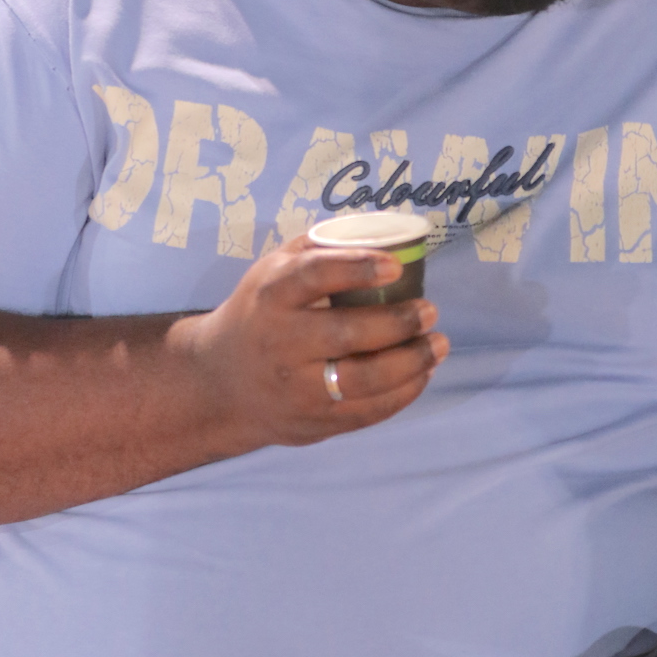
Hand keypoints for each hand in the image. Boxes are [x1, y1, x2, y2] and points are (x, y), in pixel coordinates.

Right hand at [175, 236, 448, 448]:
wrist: (219, 382)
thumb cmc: (262, 312)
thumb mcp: (273, 270)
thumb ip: (319, 250)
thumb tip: (383, 234)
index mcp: (272, 296)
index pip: (314, 276)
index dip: (357, 268)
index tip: (395, 264)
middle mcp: (281, 344)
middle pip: (347, 335)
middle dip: (399, 322)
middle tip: (429, 311)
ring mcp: (296, 389)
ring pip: (364, 380)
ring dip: (412, 362)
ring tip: (438, 344)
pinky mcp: (313, 423)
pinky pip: (367, 412)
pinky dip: (404, 393)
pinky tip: (422, 373)